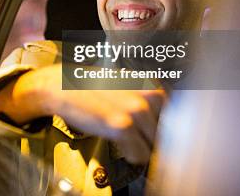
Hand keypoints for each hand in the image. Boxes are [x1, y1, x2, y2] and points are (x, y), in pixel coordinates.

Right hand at [0, 64, 165, 164]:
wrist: (63, 87)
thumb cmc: (92, 87)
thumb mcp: (127, 84)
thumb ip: (149, 99)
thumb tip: (170, 123)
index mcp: (152, 85)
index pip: (177, 119)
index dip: (162, 128)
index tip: (152, 132)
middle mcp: (148, 96)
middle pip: (167, 134)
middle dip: (152, 138)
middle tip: (133, 132)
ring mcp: (136, 111)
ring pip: (155, 146)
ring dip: (141, 146)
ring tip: (123, 134)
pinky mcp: (122, 127)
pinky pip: (140, 155)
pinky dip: (131, 155)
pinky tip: (118, 141)